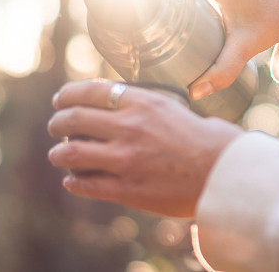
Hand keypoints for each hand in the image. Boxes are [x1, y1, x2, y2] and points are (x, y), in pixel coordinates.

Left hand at [47, 79, 242, 217]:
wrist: (223, 172)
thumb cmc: (209, 140)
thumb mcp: (176, 109)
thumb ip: (147, 106)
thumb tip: (127, 105)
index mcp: (143, 103)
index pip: (91, 91)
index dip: (68, 94)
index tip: (60, 100)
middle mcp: (129, 127)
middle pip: (74, 119)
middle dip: (57, 123)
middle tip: (55, 127)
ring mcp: (125, 159)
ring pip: (71, 153)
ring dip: (58, 154)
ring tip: (58, 155)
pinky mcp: (127, 188)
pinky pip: (86, 184)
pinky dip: (73, 181)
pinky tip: (72, 180)